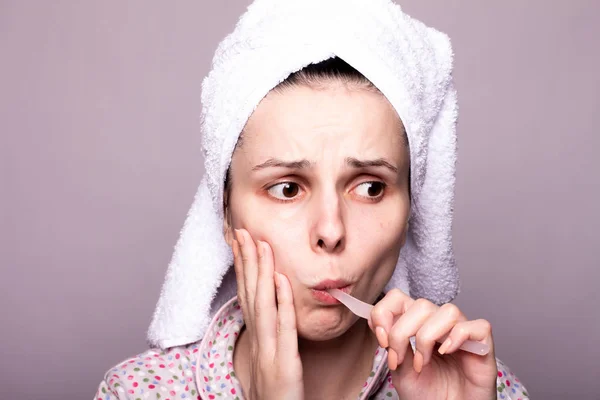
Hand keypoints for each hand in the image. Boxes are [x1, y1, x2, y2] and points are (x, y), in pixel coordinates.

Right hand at [233, 229, 303, 399]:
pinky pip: (284, 329)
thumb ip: (269, 336)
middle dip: (247, 260)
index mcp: (255, 339)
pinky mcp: (284, 365)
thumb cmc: (274, 396)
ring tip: (261, 245)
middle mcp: (258, 341)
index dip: (242, 267)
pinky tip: (282, 280)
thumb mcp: (268, 361)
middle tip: (243, 231)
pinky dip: (282, 303)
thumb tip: (271, 310)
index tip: (240, 241)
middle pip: (250, 294)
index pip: (246, 295)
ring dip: (261, 272)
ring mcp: (268, 352)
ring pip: (263, 305)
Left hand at [370, 289, 497, 399]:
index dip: (385, 313)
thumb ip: (394, 346)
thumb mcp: (401, 371)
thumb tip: (384, 326)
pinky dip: (459, 337)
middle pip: (421, 304)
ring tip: (423, 362)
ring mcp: (461, 333)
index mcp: (417, 324)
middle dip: (402, 332)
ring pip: (448, 311)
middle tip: (400, 360)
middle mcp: (439, 324)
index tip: (382, 339)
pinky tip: (447, 352)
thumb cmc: (428, 394)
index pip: (399, 298)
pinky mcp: (482, 345)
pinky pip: (478, 326)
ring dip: (428, 336)